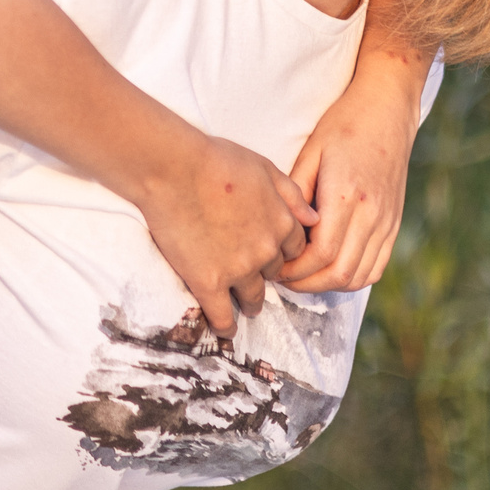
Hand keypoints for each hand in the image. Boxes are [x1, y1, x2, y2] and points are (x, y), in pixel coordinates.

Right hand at [135, 135, 316, 334]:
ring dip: (251, 304)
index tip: (271, 256)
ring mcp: (239, 269)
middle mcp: (267, 250)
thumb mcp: (264, 167)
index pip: (293, 250)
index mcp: (282, 222)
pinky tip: (225, 330)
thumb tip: (314, 219)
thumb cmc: (216, 159)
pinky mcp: (209, 282)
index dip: (281, 252)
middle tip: (252, 276)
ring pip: (253, 298)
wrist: (175, 168)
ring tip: (245, 307)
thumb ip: (292, 193)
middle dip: (265, 274)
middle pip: (274, 273)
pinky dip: (225, 326)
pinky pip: (223, 315)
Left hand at [277, 81, 414, 292]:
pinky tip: (331, 269)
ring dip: (328, 285)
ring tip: (304, 276)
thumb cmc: (343, 125)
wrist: (387, 110)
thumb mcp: (311, 152)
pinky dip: (352, 278)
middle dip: (306, 283)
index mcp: (345, 196)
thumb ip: (297, 193)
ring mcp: (387, 221)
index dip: (294, 269)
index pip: (320, 253)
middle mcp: (371, 214)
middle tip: (283, 277)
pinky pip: (376, 267)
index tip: (274, 266)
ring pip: (359, 276)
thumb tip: (283, 230)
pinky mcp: (394, 224)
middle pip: (338, 272)